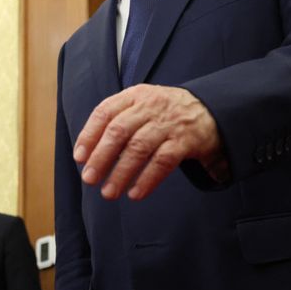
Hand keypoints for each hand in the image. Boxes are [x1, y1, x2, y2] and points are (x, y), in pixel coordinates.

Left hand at [73, 85, 223, 199]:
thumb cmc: (166, 113)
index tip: (79, 157)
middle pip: (119, 131)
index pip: (105, 112)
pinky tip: (135, 193)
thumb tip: (88, 153)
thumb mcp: (143, 105)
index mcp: (135, 96)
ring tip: (108, 192)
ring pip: (139, 148)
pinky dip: (147, 179)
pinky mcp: (186, 141)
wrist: (211, 110)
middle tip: (89, 179)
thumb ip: (118, 120)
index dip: (89, 135)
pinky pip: (163, 162)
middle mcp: (151, 106)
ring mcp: (169, 123)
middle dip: (101, 157)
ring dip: (121, 173)